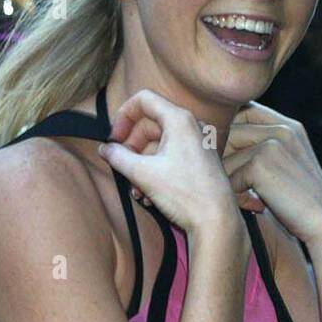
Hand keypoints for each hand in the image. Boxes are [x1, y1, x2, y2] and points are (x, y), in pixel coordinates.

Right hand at [99, 89, 238, 235]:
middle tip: (121, 166)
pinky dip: (156, 172)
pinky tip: (148, 195)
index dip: (123, 116)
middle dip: (131, 147)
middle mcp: (192, 127)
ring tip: (135, 190)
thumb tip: (105, 149)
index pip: (143, 100)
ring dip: (142, 166)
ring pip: (159, 146)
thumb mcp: (143, 174)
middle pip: (150, 125)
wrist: (216, 221)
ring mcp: (198, 144)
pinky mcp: (200, 162)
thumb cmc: (185, 194)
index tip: (114, 138)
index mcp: (179, 120)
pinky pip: (172, 158)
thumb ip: (119, 157)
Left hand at [221, 100, 321, 244]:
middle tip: (232, 184)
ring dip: (226, 180)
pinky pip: (228, 176)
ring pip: (224, 156)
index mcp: (289, 126)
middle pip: (229, 131)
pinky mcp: (261, 162)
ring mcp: (272, 143)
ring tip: (245, 199)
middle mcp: (281, 128)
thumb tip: (218, 146)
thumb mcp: (284, 168)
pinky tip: (254, 206)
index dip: (228, 133)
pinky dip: (234, 195)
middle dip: (222, 158)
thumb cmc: (301, 204)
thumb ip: (261, 150)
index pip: (244, 112)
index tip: (228, 160)